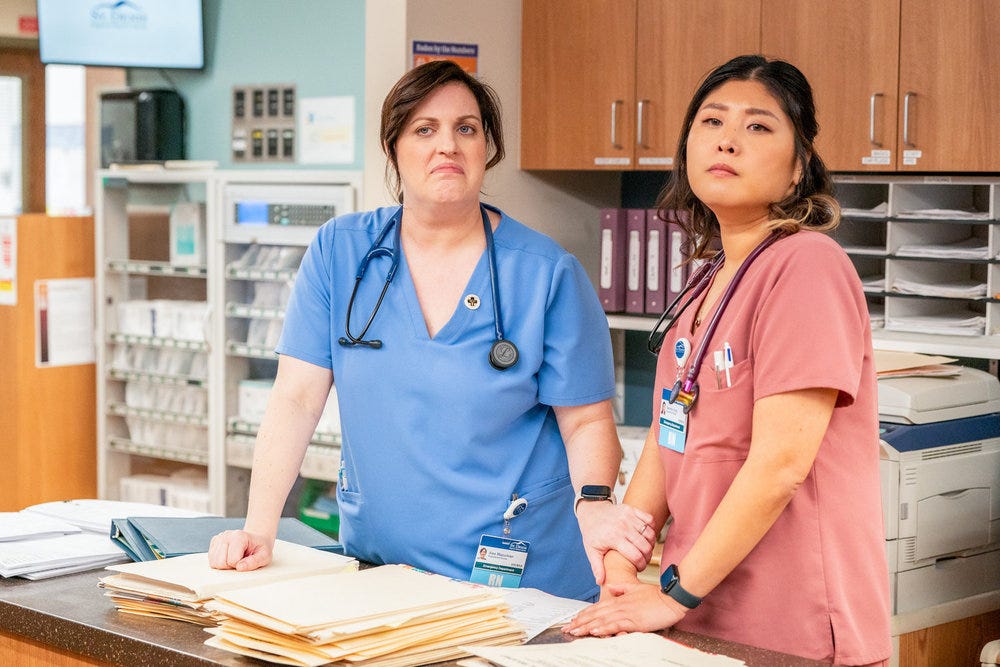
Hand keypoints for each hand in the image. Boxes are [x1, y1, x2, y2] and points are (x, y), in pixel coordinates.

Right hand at [207, 530, 272, 570]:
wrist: (255, 540)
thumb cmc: (259, 548)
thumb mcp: (265, 555)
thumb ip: (255, 562)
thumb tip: (240, 567)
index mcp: (239, 536)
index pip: (232, 561)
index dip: (241, 565)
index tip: (247, 559)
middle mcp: (226, 535)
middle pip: (221, 562)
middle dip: (231, 566)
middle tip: (241, 560)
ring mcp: (219, 538)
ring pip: (214, 563)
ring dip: (225, 565)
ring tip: (235, 559)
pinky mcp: (213, 543)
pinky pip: (211, 561)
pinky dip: (220, 563)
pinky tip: (228, 557)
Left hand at [562, 581, 686, 636]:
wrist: (672, 597)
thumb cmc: (656, 595)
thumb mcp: (636, 589)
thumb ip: (622, 588)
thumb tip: (610, 588)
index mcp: (619, 598)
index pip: (597, 607)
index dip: (584, 614)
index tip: (573, 620)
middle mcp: (619, 604)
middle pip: (595, 614)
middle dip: (580, 622)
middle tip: (567, 629)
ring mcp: (626, 612)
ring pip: (601, 620)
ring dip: (586, 626)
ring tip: (575, 631)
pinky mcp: (634, 620)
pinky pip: (615, 624)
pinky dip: (603, 628)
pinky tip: (594, 631)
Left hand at [576, 502, 655, 583]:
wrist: (591, 511)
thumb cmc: (592, 531)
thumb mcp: (591, 550)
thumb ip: (597, 567)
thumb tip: (601, 582)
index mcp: (613, 538)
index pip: (636, 556)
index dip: (641, 565)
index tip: (639, 568)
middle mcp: (623, 526)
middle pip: (645, 546)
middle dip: (647, 556)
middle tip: (643, 560)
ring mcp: (628, 516)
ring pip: (650, 533)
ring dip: (651, 544)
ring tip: (645, 549)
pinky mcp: (632, 510)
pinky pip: (650, 519)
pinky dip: (651, 528)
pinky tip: (645, 535)